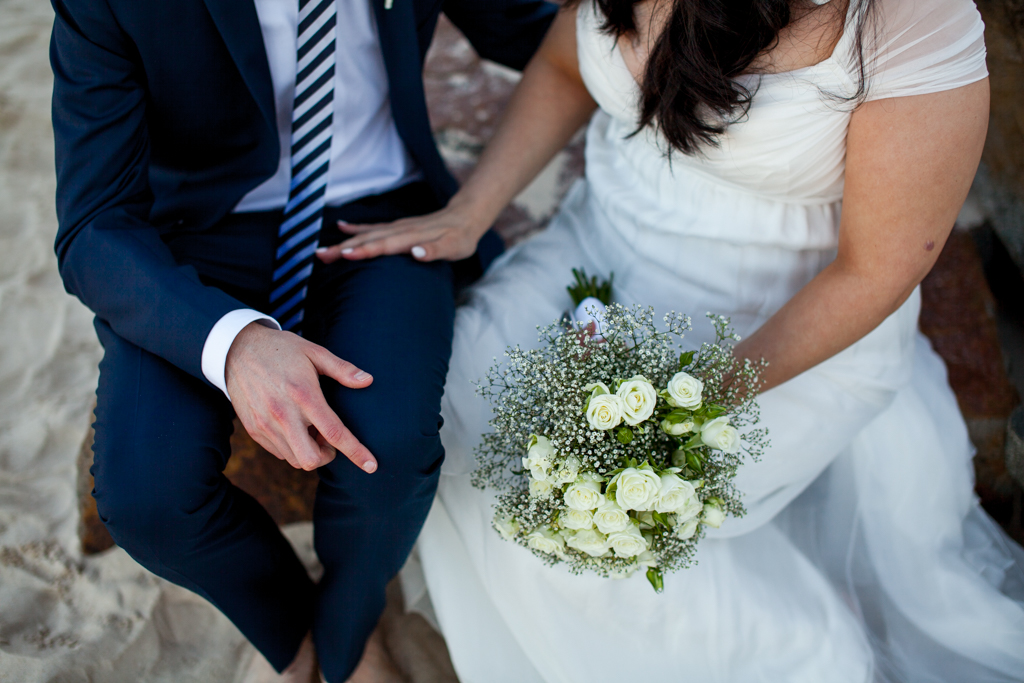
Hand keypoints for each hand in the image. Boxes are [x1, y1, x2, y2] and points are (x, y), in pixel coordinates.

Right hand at [225, 322, 376, 472]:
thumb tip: (368, 381)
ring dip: (309, 450)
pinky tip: (293, 426)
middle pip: (312, 459)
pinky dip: (292, 447)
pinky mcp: (253, 430)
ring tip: (308, 425)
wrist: (236, 349)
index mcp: (303, 395)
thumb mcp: (314, 352)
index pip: (335, 433)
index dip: (356, 452)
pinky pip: (280, 453)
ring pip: (296, 460)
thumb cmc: (282, 349)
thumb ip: (342, 369)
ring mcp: (265, 425)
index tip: (372, 466)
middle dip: (327, 455)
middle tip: (327, 435)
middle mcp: (282, 414)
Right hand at [315, 200, 488, 263]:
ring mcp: (398, 227)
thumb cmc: (461, 237)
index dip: (364, 250)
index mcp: (412, 237)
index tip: (344, 255)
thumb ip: (436, 250)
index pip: (384, 245)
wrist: (466, 216)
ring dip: (344, 242)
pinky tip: (341, 227)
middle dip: (343, 248)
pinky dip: (356, 228)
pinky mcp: (398, 227)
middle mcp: (401, 230)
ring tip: (322, 250)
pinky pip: (373, 227)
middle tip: (320, 256)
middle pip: (368, 239)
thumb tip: (417, 252)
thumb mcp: (455, 246)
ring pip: (366, 234)